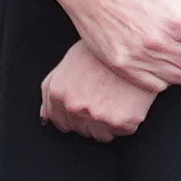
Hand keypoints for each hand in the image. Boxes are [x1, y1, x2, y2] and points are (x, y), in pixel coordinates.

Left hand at [34, 43, 158, 140]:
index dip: (74, 116)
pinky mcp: (122, 122)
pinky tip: (128, 102)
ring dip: (108, 124)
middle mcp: (75, 106)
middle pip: (80, 129)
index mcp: (59, 93)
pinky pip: (122, 132)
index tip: (86, 108)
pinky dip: (127, 121)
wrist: (135, 45)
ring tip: (116, 101)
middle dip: (90, 119)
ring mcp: (98, 116)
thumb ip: (51, 89)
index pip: (61, 122)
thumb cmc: (102, 51)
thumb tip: (45, 116)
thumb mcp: (68, 62)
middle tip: (104, 100)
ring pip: (100, 135)